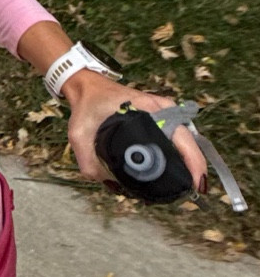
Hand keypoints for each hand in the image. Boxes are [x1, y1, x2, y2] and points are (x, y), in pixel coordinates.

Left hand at [60, 69, 207, 194]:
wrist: (87, 86)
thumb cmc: (86, 106)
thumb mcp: (80, 134)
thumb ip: (89, 162)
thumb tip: (111, 185)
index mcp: (149, 109)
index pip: (181, 137)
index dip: (193, 162)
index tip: (196, 183)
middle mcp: (162, 108)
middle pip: (189, 140)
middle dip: (194, 167)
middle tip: (192, 191)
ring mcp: (164, 110)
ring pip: (185, 139)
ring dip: (189, 160)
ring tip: (185, 185)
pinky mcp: (160, 115)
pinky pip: (176, 136)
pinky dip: (179, 152)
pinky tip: (176, 170)